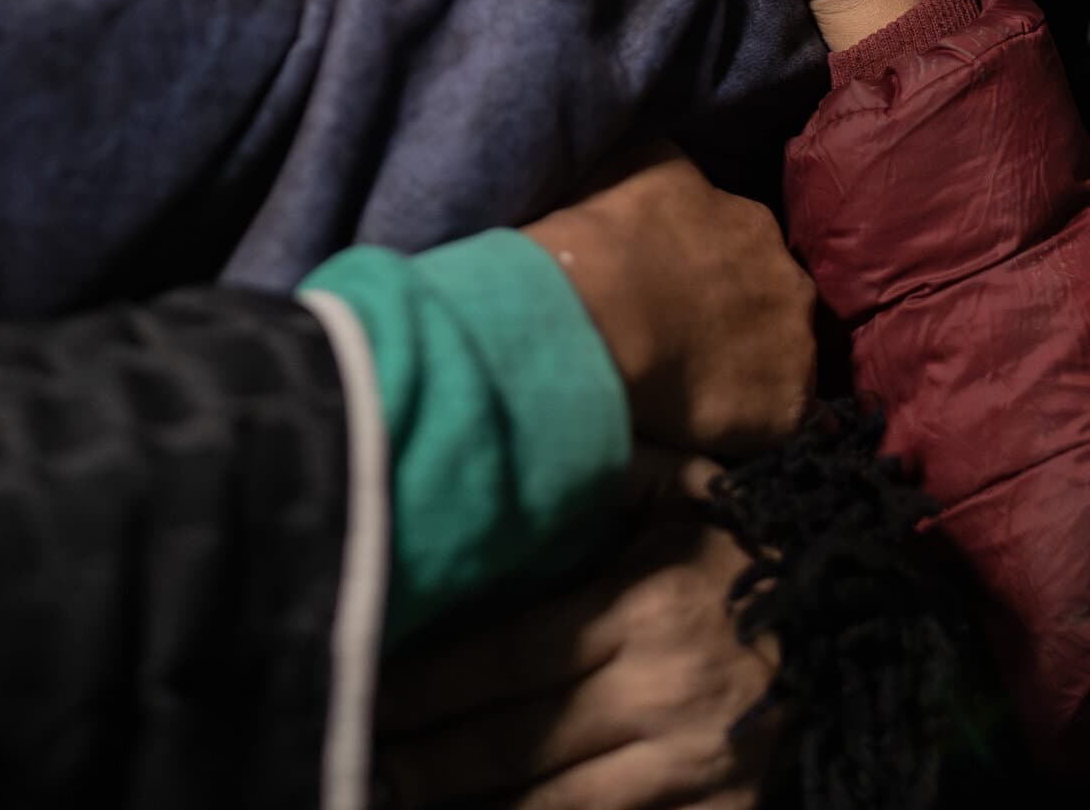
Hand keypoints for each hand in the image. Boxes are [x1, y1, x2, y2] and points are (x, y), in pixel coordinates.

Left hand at [377, 455, 776, 809]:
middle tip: (354, 757)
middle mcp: (660, 697)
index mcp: (639, 612)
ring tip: (389, 796)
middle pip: (514, 739)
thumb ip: (610, 472)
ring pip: (553, 804)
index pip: (505, 655)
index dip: (427, 680)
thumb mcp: (681, 496)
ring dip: (469, 806)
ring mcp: (692, 771)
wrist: (858, 632)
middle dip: (425, 757)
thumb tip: (528, 440)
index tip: (364, 684)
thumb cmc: (742, 552)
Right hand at [526, 149, 814, 456]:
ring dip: (747, 368)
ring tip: (694, 384)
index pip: (744, 244)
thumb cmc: (605, 232)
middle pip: (772, 301)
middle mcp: (790, 280)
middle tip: (685, 334)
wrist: (598, 307)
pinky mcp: (786, 409)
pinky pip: (775, 420)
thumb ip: (678, 175)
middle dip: (738, 315)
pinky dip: (747, 421)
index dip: (710, 267)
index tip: (679, 284)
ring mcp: (795, 346)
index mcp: (752, 223)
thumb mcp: (643, 163)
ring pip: (780, 360)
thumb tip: (688, 180)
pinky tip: (706, 423)